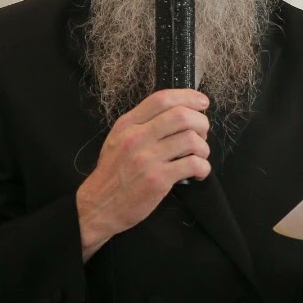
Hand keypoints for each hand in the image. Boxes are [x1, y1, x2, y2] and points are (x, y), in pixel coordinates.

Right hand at [75, 89, 211, 260]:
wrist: (98, 206)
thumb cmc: (112, 173)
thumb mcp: (118, 140)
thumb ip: (141, 124)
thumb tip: (176, 113)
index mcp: (127, 124)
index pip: (162, 99)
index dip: (188, 96)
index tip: (202, 103)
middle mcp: (137, 137)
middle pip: (181, 115)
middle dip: (201, 123)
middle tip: (202, 134)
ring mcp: (147, 158)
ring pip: (191, 139)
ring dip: (203, 148)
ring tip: (199, 156)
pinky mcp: (158, 180)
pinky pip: (193, 165)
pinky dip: (203, 167)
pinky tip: (198, 172)